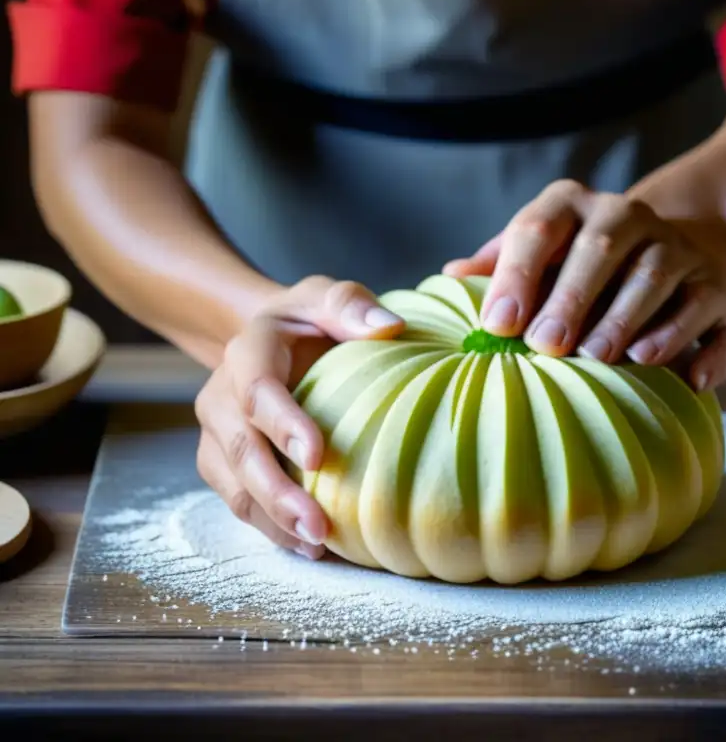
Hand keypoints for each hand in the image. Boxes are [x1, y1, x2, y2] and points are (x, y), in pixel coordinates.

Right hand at [193, 276, 404, 557]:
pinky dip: (270, 527)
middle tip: (318, 525)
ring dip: (271, 520)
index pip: (257, 389)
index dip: (282, 423)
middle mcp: (221, 394)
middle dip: (276, 492)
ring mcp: (217, 432)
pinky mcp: (221, 462)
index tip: (318, 456)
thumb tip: (389, 326)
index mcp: (247, 350)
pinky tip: (308, 546)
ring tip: (317, 545)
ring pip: (234, 484)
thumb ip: (351, 305)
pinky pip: (238, 501)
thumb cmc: (310, 322)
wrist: (272, 339)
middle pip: (239, 449)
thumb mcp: (326, 298)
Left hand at [443, 179, 725, 390]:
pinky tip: (690, 380)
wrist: (678, 242)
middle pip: (603, 247)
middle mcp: (630, 218)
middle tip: (548, 346)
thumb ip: (500, 263)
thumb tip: (449, 275)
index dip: (517, 275)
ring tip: (606, 360)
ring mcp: (680, 253)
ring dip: (631, 319)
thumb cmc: (583, 262)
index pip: (539, 230)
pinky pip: (717, 318)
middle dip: (573, 297)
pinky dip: (710, 350)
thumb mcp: (540, 250)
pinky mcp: (721, 292)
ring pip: (659, 277)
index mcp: (574, 206)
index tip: (499, 325)